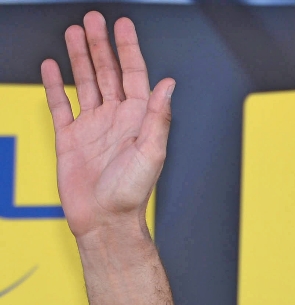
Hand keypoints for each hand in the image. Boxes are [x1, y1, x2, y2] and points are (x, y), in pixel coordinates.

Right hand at [40, 13, 173, 240]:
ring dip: (80, 57)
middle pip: (108, 73)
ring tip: (74, 32)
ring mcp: (92, 127)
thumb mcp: (150, 152)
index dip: (128, 49)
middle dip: (101, 45)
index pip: (134, 76)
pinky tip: (51, 66)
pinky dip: (55, 85)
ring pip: (85, 83)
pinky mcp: (70, 139)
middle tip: (93, 18)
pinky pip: (60, 106)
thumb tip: (168, 85)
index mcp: (138, 120)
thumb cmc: (131, 193)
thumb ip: (158, 117)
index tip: (123, 25)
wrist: (104, 220)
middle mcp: (116, 119)